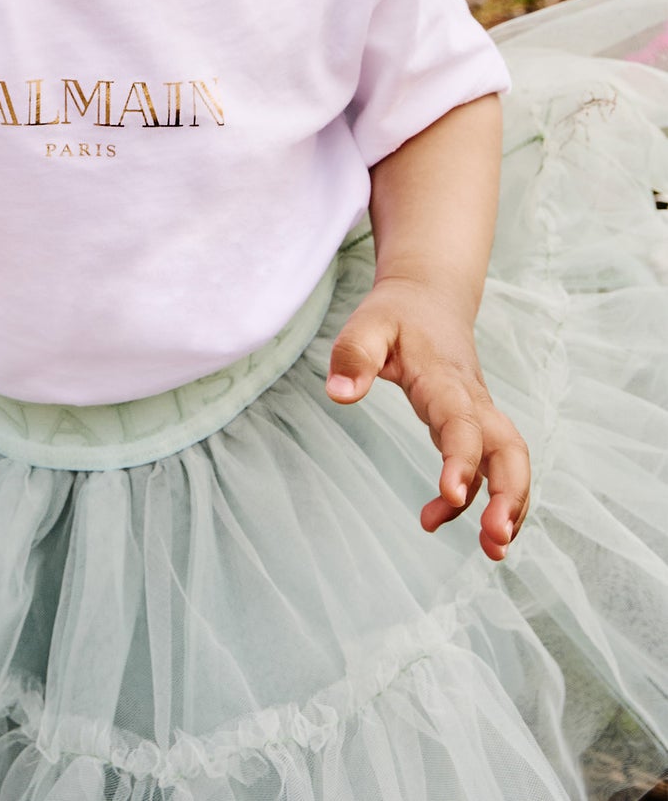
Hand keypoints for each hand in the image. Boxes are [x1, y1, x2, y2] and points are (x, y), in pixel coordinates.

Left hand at [325, 276, 530, 561]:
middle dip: (510, 496)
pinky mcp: (475, 426)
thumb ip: (353, 355)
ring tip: (492, 550)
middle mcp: (471, 400)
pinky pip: (491, 467)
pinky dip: (485, 498)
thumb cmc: (396, 315)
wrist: (429, 297)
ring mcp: (479, 414)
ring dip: (510, 506)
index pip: (461, 422)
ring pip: (510, 461)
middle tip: (495, 540)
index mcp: (444, 379)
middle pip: (508, 448)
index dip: (461, 459)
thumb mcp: (368, 324)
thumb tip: (337, 394)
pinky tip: (443, 517)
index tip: (452, 496)